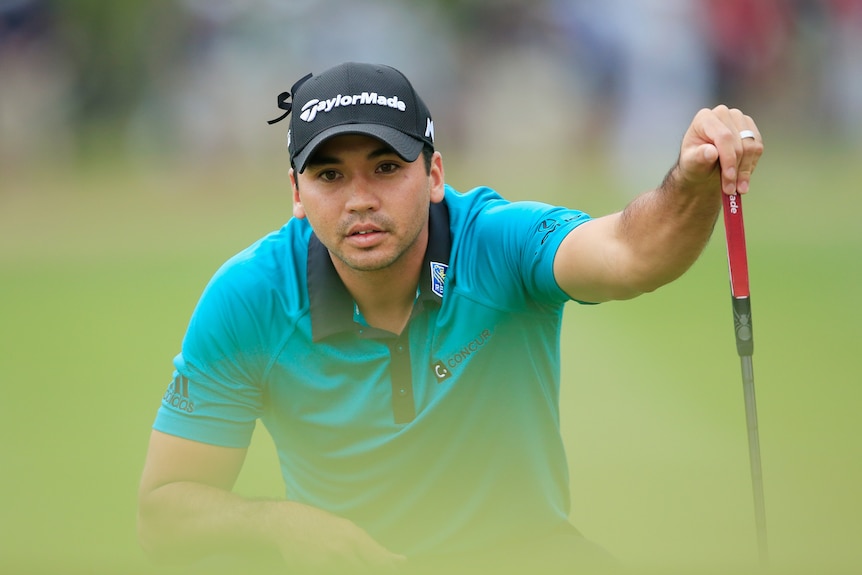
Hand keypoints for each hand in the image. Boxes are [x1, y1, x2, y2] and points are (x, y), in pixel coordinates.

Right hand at [272, 503, 406, 573]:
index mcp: (353, 536)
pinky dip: (338, 569)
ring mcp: (328, 562)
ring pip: (352, 570)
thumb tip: (387, 558)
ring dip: (354, 567)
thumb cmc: (317, 524)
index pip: (379, 558)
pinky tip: (335, 564)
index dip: (390, 565)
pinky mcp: (314, 570)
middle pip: (368, 569)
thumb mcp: (343, 528)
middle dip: (376, 568)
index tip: (401, 564)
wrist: (285, 523)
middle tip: (387, 568)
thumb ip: (364, 544)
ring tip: (344, 559)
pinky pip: (334, 572)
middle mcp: (343, 550)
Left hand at [676, 105, 762, 195]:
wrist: (703, 168)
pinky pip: (758, 148)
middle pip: (739, 143)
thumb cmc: (694, 164)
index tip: (729, 179)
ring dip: (745, 170)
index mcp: (705, 118)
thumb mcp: (691, 164)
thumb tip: (711, 152)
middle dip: (736, 170)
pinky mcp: (750, 129)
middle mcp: (723, 114)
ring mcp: (739, 120)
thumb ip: (698, 158)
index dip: (728, 159)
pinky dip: (751, 166)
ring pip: (752, 146)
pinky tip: (741, 178)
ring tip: (737, 188)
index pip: (724, 137)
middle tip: (731, 190)